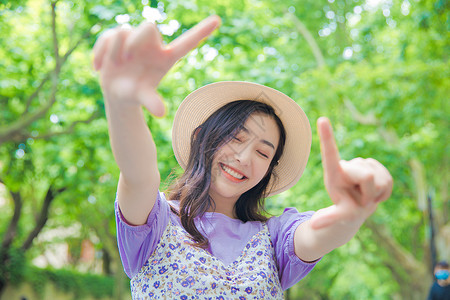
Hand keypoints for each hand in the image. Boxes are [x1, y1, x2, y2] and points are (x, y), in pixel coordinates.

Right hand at [92, 15, 220, 116]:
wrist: (118, 93)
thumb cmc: (136, 94)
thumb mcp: (144, 98)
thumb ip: (152, 102)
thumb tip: (160, 113)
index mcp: (165, 57)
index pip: (186, 42)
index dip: (201, 31)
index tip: (218, 20)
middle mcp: (152, 45)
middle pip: (149, 27)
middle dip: (135, 41)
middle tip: (125, 60)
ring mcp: (134, 42)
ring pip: (124, 31)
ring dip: (115, 50)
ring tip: (114, 66)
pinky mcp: (116, 41)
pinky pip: (108, 36)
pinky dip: (100, 51)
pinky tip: (97, 67)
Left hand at [310, 117, 392, 229]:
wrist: (355, 212)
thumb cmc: (341, 211)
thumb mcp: (336, 216)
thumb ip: (328, 219)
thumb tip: (314, 225)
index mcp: (333, 173)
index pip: (330, 154)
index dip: (327, 137)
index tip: (321, 119)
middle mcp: (347, 166)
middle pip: (365, 175)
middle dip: (368, 193)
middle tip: (361, 199)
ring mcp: (363, 165)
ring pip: (379, 178)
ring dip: (376, 193)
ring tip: (365, 196)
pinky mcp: (377, 168)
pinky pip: (389, 180)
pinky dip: (384, 192)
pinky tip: (375, 194)